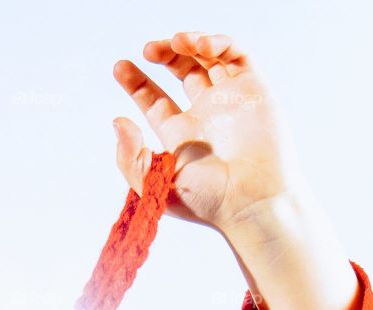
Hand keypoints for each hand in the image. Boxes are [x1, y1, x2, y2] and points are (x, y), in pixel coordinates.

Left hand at [112, 32, 310, 236]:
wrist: (252, 202)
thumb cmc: (207, 203)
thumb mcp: (155, 186)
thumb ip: (130, 158)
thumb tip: (118, 122)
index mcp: (179, 137)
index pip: (154, 101)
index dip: (136, 82)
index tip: (119, 67)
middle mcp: (204, 116)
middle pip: (180, 72)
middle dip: (163, 54)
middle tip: (147, 50)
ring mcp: (229, 101)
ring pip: (207, 58)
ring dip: (189, 43)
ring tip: (175, 42)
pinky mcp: (254, 90)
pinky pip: (236, 55)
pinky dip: (218, 42)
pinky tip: (199, 44)